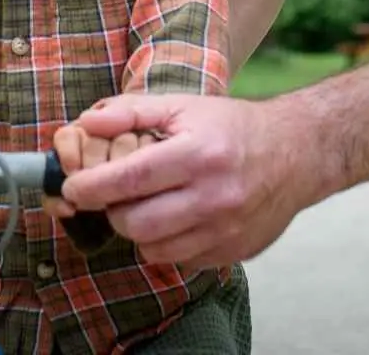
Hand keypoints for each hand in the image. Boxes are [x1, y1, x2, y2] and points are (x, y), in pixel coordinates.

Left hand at [58, 92, 334, 266]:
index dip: (93, 187)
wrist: (296, 153)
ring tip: (147, 205)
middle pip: (138, 224)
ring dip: (139, 231)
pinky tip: (177, 219)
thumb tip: (84, 124)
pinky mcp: (233, 252)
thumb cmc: (231, 127)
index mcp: (198, 154)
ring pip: (156, 250)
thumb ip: (130, 112)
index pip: (131, 179)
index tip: (72, 188)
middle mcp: (214, 197)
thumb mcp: (182, 106)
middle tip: (114, 196)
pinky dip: (168, 245)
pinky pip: (181, 261)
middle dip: (114, 212)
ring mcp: (226, 230)